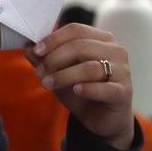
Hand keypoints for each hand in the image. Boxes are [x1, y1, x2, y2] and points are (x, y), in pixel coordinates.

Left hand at [23, 23, 133, 150]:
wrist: (103, 120)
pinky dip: (88, 88)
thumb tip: (28, 47)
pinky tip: (76, 90)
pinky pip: (104, 88)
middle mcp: (115, 50)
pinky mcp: (124, 92)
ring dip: (64, 75)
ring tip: (47, 84)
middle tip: (39, 72)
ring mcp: (122, 71)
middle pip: (81, 46)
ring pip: (89, 67)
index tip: (36, 51)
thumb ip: (45, 59)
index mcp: (101, 39)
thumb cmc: (82, 91)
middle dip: (55, 58)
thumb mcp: (59, 74)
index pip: (76, 30)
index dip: (54, 39)